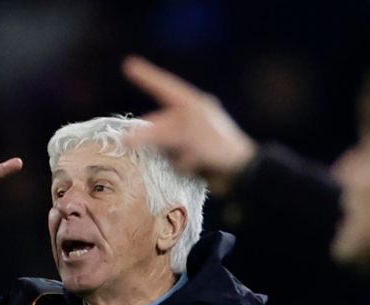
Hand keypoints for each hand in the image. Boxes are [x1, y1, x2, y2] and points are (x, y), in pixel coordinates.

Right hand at [122, 55, 255, 194]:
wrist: (242, 174)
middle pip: (160, 122)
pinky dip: (182, 165)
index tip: (130, 65)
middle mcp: (192, 119)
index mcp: (193, 104)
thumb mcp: (184, 134)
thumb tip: (127, 139)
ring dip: (170, 153)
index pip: (165, 86)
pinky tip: (196, 168)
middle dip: (150, 134)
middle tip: (128, 142)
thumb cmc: (217, 146)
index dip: (147, 77)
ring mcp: (193, 139)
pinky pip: (175, 160)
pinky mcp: (195, 158)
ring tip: (189, 159)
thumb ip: (154, 135)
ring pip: (165, 144)